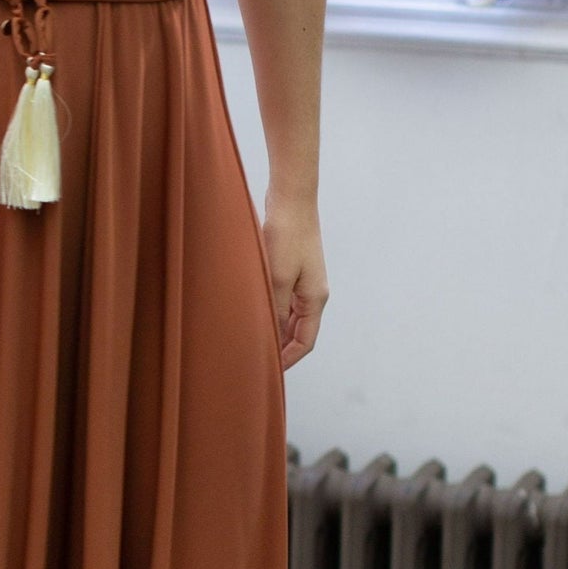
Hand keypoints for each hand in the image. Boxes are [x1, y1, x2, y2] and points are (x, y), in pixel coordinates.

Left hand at [261, 195, 327, 371]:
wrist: (292, 197)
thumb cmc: (287, 234)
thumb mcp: (277, 277)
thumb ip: (275, 309)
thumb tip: (270, 335)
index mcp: (315, 298)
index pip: (306, 341)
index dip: (288, 359)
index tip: (268, 371)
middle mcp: (313, 292)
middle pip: (299, 331)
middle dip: (280, 347)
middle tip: (256, 359)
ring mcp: (304, 280)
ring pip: (290, 316)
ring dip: (274, 329)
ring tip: (252, 340)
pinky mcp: (293, 268)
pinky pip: (283, 300)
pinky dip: (271, 312)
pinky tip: (253, 313)